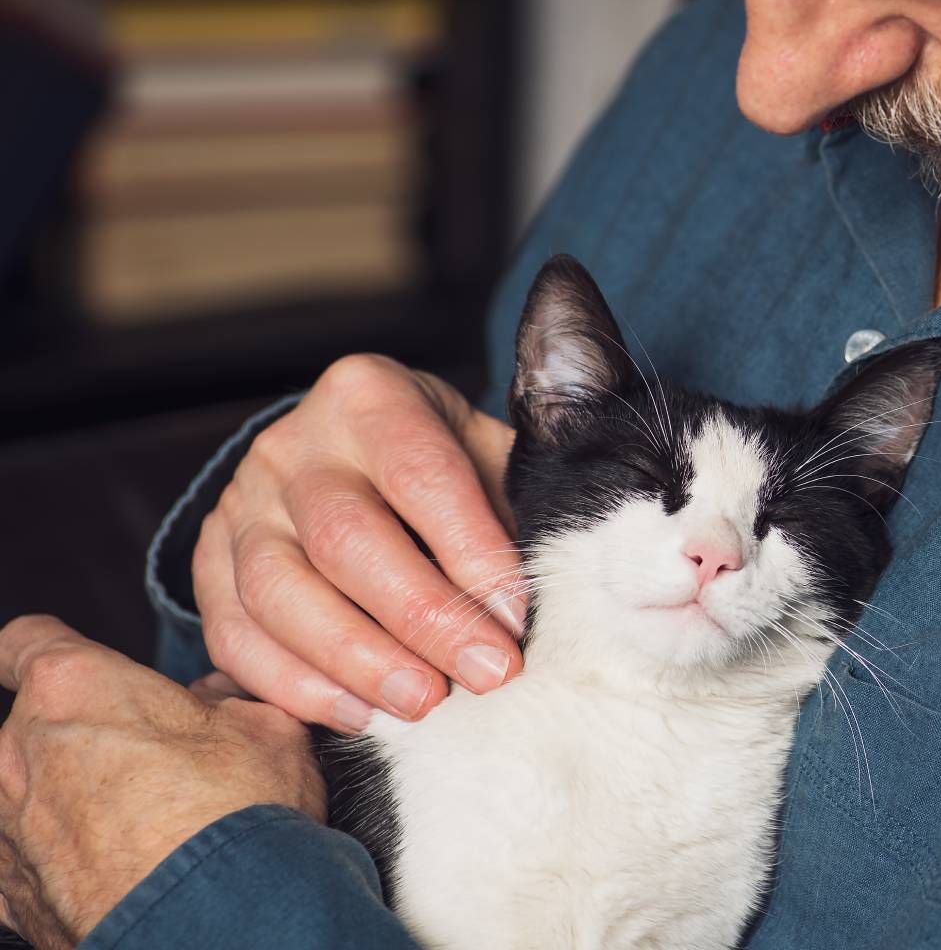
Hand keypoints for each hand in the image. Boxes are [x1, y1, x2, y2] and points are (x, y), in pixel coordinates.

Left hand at [0, 615, 324, 949]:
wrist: (219, 920)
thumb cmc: (236, 818)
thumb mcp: (267, 728)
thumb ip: (228, 701)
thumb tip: (224, 700)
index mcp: (74, 688)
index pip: (26, 642)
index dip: (48, 651)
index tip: (70, 667)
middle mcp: (20, 753)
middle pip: (37, 729)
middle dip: (86, 742)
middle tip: (153, 766)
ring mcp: (7, 829)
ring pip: (31, 799)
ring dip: (73, 807)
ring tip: (143, 833)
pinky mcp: (10, 894)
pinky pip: (29, 864)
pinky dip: (63, 866)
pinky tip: (119, 876)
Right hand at [195, 353, 525, 731]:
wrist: (346, 453)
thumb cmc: (438, 463)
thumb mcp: (483, 453)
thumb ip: (515, 503)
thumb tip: (560, 588)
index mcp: (368, 398)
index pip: (422, 476)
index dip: (472, 551)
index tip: (516, 617)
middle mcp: (293, 446)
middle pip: (347, 539)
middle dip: (423, 617)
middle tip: (485, 675)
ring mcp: (240, 506)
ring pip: (279, 592)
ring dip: (358, 659)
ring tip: (423, 705)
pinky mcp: (207, 565)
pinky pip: (236, 636)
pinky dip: (295, 685)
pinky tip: (358, 715)